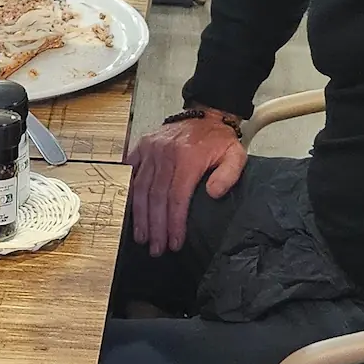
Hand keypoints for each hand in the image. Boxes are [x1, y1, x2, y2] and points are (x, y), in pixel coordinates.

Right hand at [126, 115, 247, 255]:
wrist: (206, 115)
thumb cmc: (219, 140)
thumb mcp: (235, 155)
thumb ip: (229, 175)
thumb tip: (213, 194)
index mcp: (188, 158)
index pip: (176, 197)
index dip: (173, 223)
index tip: (174, 242)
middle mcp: (165, 153)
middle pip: (156, 197)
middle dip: (155, 226)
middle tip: (155, 248)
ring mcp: (150, 149)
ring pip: (140, 188)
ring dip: (140, 216)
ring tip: (142, 237)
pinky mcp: (142, 146)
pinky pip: (131, 171)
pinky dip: (128, 192)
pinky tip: (128, 210)